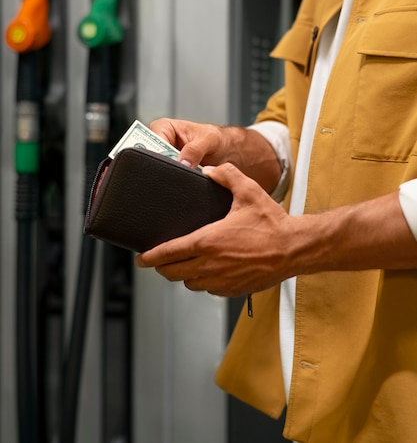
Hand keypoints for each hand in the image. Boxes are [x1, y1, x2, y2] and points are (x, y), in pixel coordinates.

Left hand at [135, 163, 293, 296]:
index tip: (140, 259)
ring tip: (184, 263)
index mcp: (208, 241)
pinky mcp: (232, 290)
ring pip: (189, 283)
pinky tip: (208, 270)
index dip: (150, 257)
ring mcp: (221, 280)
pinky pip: (208, 290)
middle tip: (159, 260)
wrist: (294, 248)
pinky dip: (203, 281)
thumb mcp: (248, 191)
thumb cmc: (272, 223)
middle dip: (162, 267)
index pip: (169, 252)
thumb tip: (209, 170)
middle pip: (173, 272)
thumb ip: (226, 175)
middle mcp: (211, 264)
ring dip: (183, 274)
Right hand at [150, 117, 281, 191]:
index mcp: (163, 128)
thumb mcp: (209, 140)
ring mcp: (165, 159)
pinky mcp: (171, 172)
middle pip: (150, 158)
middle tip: (176, 173)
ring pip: (157, 171)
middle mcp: (160, 143)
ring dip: (169, 177)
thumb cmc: (217, 139)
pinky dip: (174, 183)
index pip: (150, 142)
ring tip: (182, 179)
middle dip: (162, 167)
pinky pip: (167, 180)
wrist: (228, 153)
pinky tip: (183, 185)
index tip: (169, 163)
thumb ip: (195, 149)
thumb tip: (182, 162)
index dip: (157, 154)